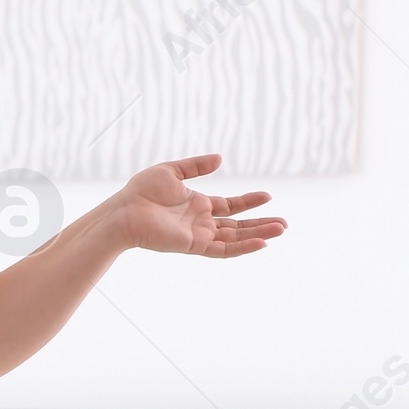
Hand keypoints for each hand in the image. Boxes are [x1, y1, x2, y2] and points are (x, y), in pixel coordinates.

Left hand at [111, 155, 285, 257]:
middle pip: (237, 226)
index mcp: (197, 205)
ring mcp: (198, 235)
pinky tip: (261, 243)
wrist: (124, 211)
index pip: (229, 207)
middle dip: (260, 224)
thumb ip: (195, 166)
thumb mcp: (171, 171)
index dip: (248, 202)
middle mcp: (200, 222)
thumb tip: (220, 158)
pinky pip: (223, 249)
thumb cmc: (141, 191)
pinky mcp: (194, 245)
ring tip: (281, 230)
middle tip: (284, 223)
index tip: (268, 196)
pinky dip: (242, 247)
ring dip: (258, 234)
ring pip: (235, 238)